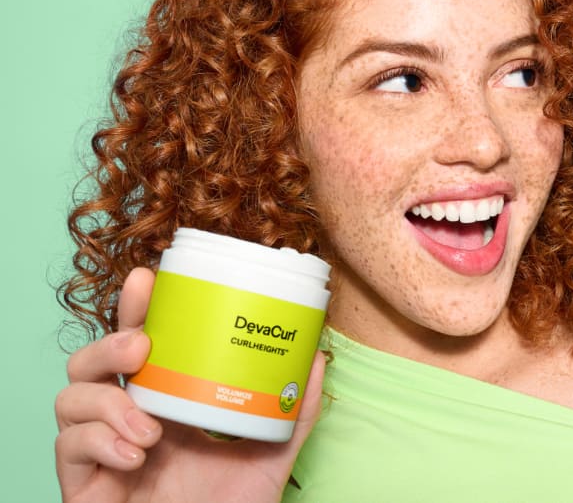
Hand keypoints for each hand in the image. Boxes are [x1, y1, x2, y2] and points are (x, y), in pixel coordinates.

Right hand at [55, 267, 324, 502]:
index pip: (141, 344)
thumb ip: (296, 410)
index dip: (138, 309)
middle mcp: (129, 418)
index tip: (149, 279)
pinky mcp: (84, 485)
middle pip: (91, 360)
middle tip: (143, 347)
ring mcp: (102, 450)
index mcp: (166, 400)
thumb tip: (316, 358)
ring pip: (69, 396)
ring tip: (152, 427)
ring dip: (107, 401)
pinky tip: (137, 455)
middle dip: (109, 341)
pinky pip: (67, 448)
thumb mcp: (272, 453)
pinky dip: (98, 442)